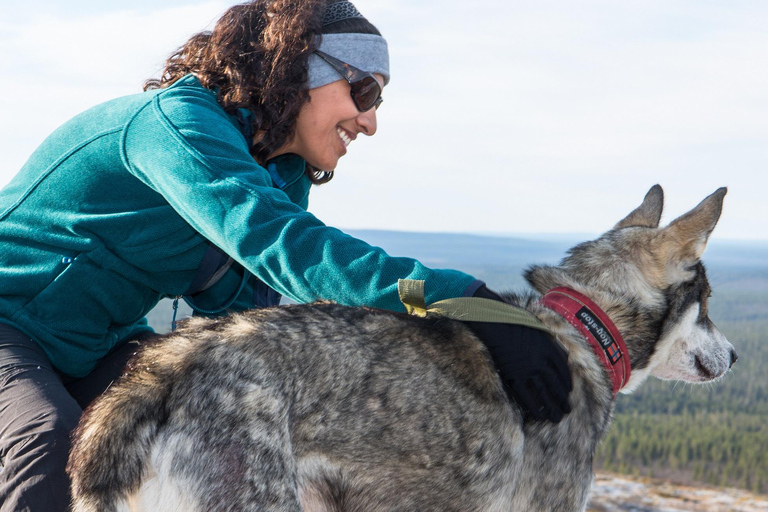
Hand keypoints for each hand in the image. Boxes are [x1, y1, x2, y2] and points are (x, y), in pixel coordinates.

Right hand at [464, 285, 572, 422]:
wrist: (493, 322)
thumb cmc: (513, 319)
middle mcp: (542, 360)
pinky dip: (534, 407)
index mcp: (549, 347)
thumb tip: (561, 353)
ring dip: (552, 407)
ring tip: (557, 418)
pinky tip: (539, 416)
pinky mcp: (514, 375)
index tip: (568, 392)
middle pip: (556, 384)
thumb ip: (550, 340)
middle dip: (563, 399)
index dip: (567, 383)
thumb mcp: (538, 325)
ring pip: (544, 393)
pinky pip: (527, 396)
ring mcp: (528, 369)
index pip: (563, 370)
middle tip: (567, 410)